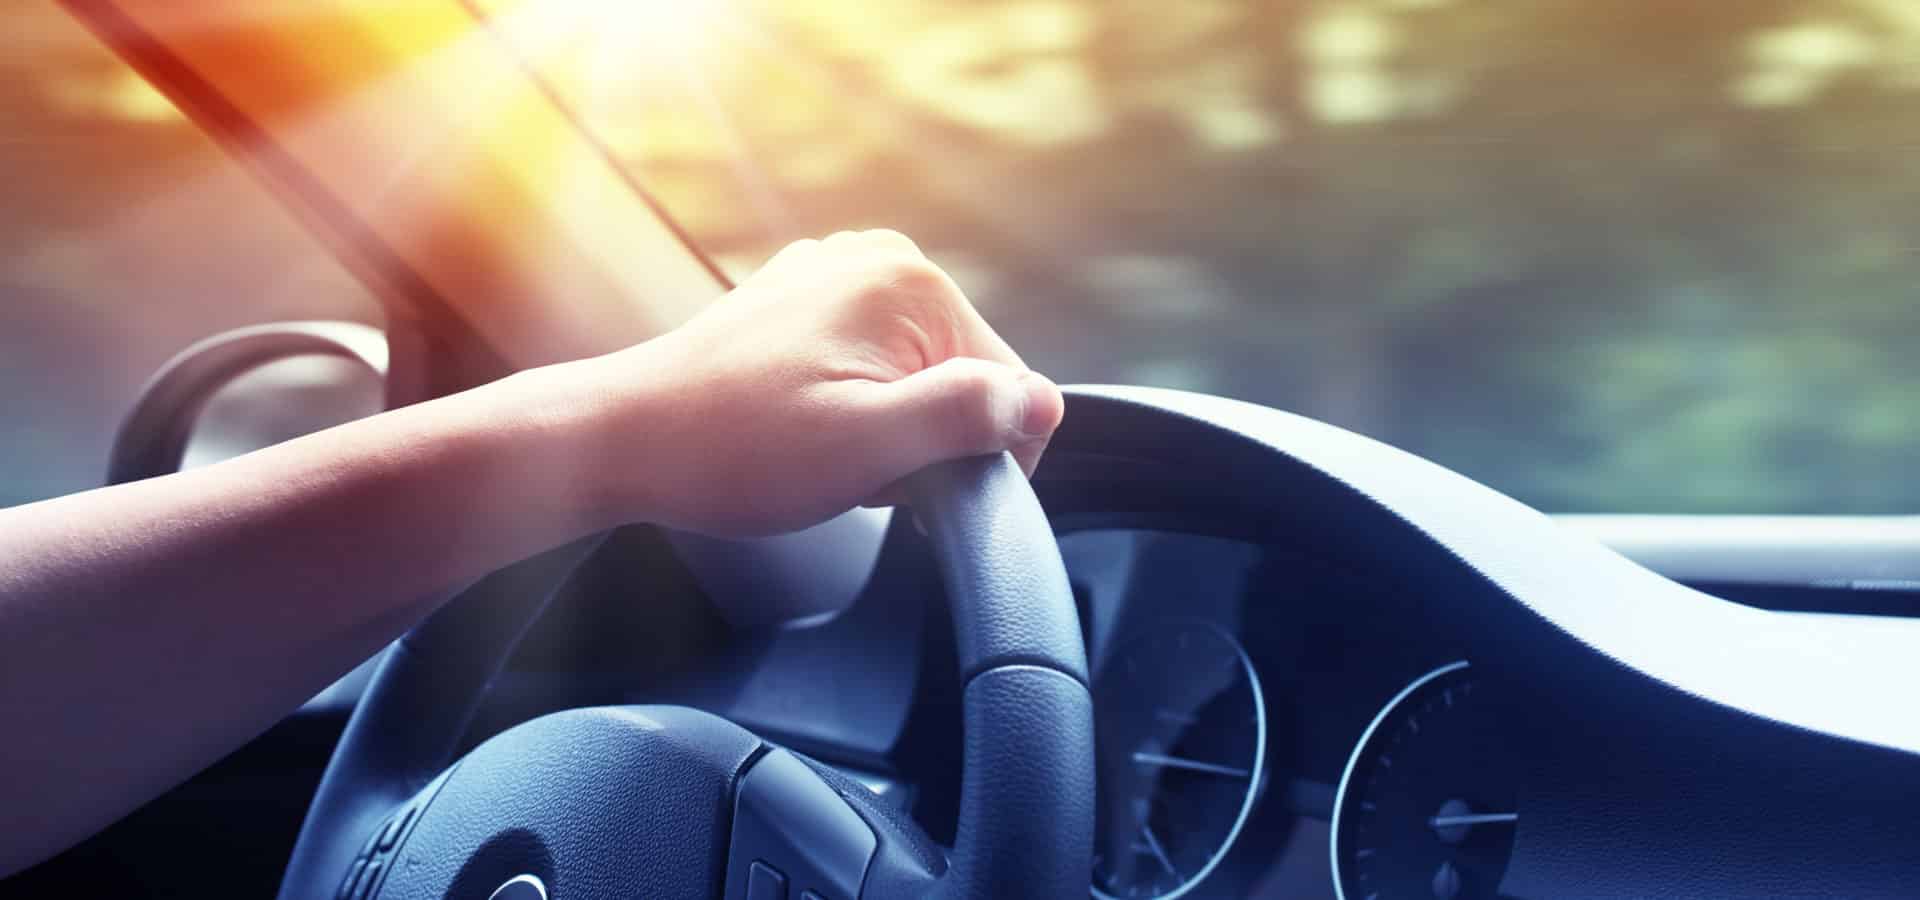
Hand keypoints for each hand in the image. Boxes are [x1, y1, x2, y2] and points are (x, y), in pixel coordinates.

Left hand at [577, 230, 1064, 536]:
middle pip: (965, 379)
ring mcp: (839, 275)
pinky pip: (875, 367)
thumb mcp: (868, 446)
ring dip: (891, 432)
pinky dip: (857, 410)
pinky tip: (805, 432)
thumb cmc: (734, 450)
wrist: (625, 440)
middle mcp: (881, 259)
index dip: (979, 457)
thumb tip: (1044, 406)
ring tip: (822, 452)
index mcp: (910, 284)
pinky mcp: (808, 302)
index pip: (1010, 388)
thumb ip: (967, 416)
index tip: (912, 486)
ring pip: (920, 379)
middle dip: (927, 441)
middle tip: (854, 470)